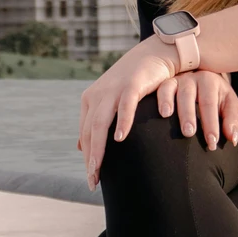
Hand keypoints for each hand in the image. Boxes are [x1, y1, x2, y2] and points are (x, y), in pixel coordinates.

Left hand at [76, 40, 237, 188]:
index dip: (87, 157)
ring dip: (99, 148)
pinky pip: (124, 107)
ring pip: (100, 123)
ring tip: (98, 168)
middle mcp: (97, 95)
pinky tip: (120, 139)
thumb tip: (81, 148)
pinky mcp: (130, 84)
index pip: (85, 134)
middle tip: (93, 181)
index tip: (92, 179)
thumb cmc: (137, 82)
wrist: (156, 55)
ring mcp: (113, 89)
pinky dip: (122, 123)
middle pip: (89, 132)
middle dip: (90, 159)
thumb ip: (99, 123)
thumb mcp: (114, 103)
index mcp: (92, 100)